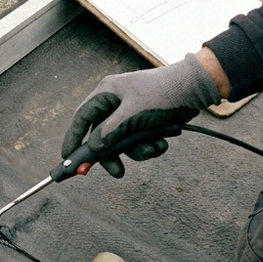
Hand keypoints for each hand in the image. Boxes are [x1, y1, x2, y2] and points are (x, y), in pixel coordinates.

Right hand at [61, 54, 219, 176]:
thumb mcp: (133, 114)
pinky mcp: (146, 122)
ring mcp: (131, 113)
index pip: (82, 117)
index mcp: (107, 93)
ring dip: (138, 150)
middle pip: (103, 135)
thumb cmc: (161, 94)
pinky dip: (149, 145)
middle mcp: (116, 103)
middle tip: (117, 172)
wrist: (194, 89)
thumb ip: (111, 132)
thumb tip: (94, 148)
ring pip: (123, 141)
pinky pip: (139, 141)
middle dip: (113, 154)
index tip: (67, 158)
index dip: (74, 137)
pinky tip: (162, 142)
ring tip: (154, 148)